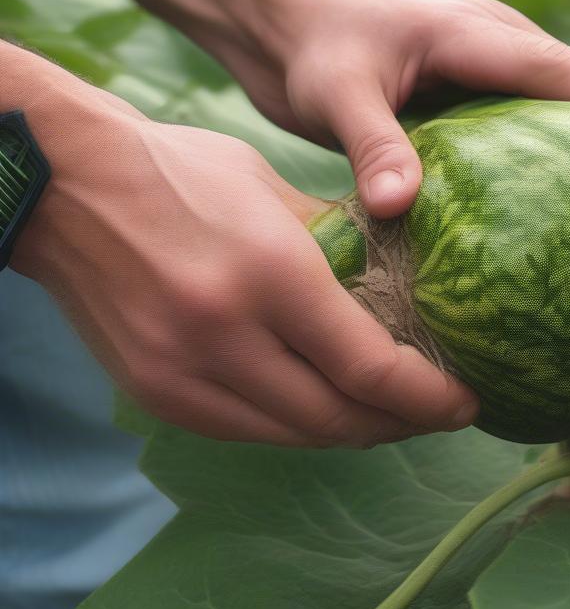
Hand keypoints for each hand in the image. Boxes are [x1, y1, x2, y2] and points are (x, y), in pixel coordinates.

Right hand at [11, 72, 476, 446]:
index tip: (467, 401)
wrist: (62, 187)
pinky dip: (299, 425)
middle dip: (402, 424)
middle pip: (340, 419)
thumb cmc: (179, 172)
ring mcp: (182, 376)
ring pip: (297, 436)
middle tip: (439, 411)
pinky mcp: (156, 395)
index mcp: (267, 275)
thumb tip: (396, 283)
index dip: (430, 398)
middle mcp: (223, 337)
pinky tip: (327, 405)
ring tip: (393, 413)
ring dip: (355, 431)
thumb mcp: (275, 193)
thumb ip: (339, 246)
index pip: (370, 369)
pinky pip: (250, 430)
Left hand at [225, 0, 569, 217]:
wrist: (292, 27)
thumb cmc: (313, 55)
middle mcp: (506, 42)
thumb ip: (372, 146)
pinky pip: (549, 120)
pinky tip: (565, 211)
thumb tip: (403, 207)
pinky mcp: (492, 89)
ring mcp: (503, 65)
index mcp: (481, 34)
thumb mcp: (334, 97)